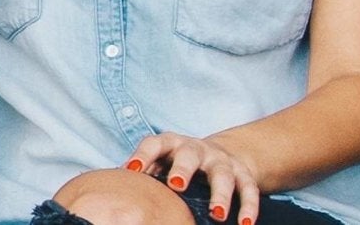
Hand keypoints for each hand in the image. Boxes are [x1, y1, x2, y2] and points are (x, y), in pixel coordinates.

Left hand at [126, 131, 261, 224]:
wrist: (222, 155)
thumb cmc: (178, 165)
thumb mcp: (161, 163)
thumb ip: (143, 174)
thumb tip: (111, 192)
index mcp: (172, 145)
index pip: (155, 143)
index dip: (144, 155)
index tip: (132, 169)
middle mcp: (198, 150)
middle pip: (190, 155)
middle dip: (183, 169)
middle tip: (176, 185)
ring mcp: (222, 161)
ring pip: (223, 175)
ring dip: (220, 194)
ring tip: (217, 215)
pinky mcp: (243, 174)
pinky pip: (248, 189)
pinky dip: (248, 207)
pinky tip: (246, 224)